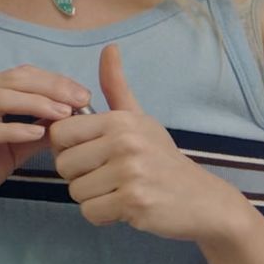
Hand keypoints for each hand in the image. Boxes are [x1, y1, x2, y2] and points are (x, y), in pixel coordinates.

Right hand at [0, 65, 90, 223]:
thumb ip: (33, 132)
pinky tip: (36, 134)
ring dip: (36, 103)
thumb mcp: (8, 147)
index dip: (52, 79)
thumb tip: (68, 120)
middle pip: (12, 79)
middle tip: (80, 99)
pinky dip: (14, 129)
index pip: (19, 74)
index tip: (82, 93)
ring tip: (63, 114)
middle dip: (51, 87)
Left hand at [50, 45, 253, 242]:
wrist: (203, 200)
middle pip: (63, 165)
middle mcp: (124, 142)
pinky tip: (124, 206)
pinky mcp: (134, 203)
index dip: (67, 148)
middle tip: (107, 176)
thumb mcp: (140, 119)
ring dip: (92, 197)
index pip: (59, 133)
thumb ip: (116, 86)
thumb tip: (109, 47)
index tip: (89, 154)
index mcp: (120, 120)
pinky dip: (103, 215)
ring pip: (75, 191)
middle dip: (79, 176)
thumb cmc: (162, 158)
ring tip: (118, 190)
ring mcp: (131, 173)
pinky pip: (90, 212)